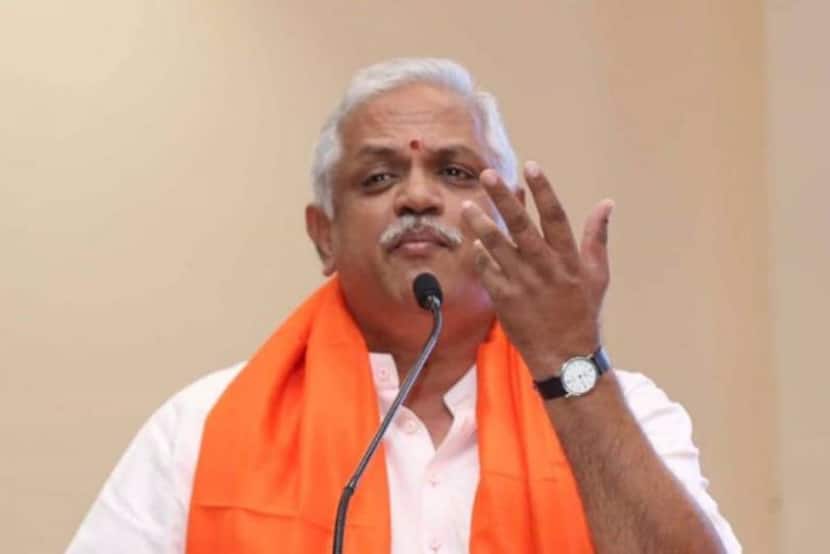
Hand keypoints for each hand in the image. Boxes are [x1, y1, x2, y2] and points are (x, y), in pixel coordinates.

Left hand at [461, 161, 613, 379]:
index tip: (531, 166)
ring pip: (497, 248)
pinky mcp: (505, 299)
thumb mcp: (598, 275)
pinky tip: (471, 242)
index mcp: (568, 259)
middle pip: (521, 226)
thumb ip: (596, 237)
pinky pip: (487, 272)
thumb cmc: (583, 313)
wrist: (566, 356)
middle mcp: (544, 268)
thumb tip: (606, 204)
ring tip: (468, 205)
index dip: (543, 191)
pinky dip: (479, 256)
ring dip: (481, 225)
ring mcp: (522, 284)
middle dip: (504, 199)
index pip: (555, 217)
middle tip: (488, 176)